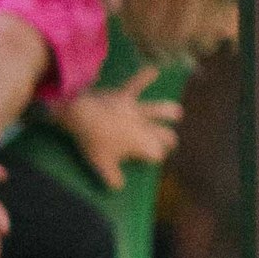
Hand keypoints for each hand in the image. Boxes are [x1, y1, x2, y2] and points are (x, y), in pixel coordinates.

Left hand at [57, 78, 180, 190]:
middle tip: (170, 143)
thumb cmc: (93, 141)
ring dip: (168, 111)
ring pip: (157, 110)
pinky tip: (153, 70)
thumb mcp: (101, 164)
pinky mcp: (124, 95)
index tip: (151, 160)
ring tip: (177, 113)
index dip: (154, 158)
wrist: (81, 113)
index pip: (156, 154)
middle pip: (163, 134)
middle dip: (168, 139)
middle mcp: (144, 126)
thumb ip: (112, 178)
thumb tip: (118, 188)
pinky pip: (136, 84)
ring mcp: (135, 109)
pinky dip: (144, 76)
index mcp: (141, 144)